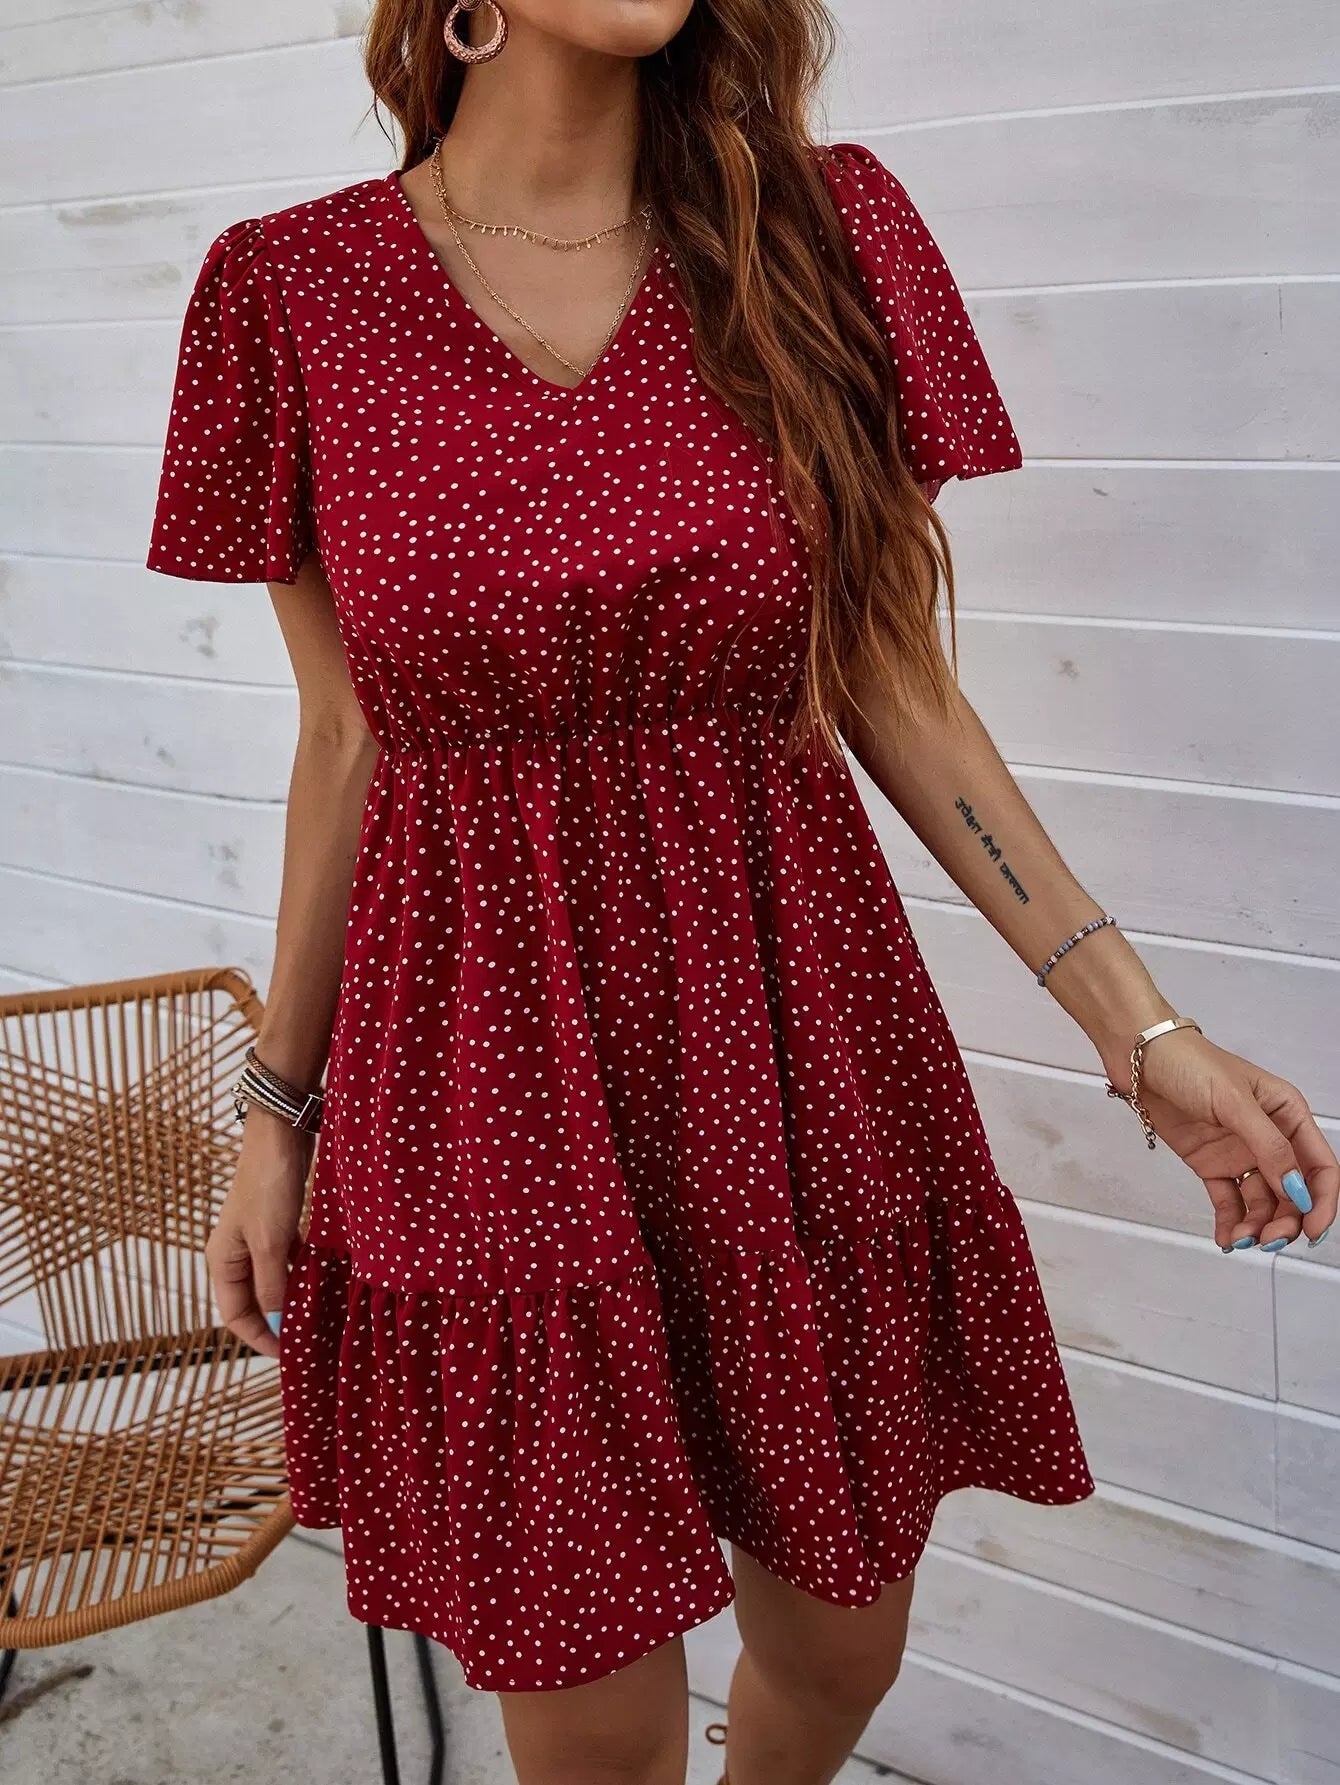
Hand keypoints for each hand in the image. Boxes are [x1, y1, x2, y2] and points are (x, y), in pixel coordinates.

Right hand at [205, 1114, 311, 1356]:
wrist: (280, 1136)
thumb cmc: (269, 1187)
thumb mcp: (271, 1243)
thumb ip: (272, 1286)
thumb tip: (278, 1323)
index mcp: (222, 1262)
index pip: (234, 1317)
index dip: (260, 1338)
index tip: (290, 1354)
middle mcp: (234, 1255)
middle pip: (252, 1304)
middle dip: (276, 1324)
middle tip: (308, 1343)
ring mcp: (255, 1240)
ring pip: (272, 1284)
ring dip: (291, 1302)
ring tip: (318, 1320)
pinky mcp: (276, 1227)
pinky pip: (287, 1264)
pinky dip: (301, 1278)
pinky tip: (322, 1286)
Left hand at [1100, 1028, 1337, 1251]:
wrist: (1139, 1057)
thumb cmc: (1190, 1063)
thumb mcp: (1235, 1101)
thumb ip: (1268, 1146)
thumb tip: (1296, 1189)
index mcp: (1287, 1113)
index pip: (1319, 1165)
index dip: (1321, 1200)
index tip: (1311, 1229)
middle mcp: (1269, 1136)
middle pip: (1292, 1191)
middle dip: (1286, 1219)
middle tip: (1269, 1239)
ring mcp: (1239, 1152)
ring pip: (1261, 1200)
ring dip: (1256, 1224)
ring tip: (1241, 1238)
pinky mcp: (1211, 1164)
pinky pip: (1229, 1200)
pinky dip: (1230, 1221)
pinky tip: (1227, 1237)